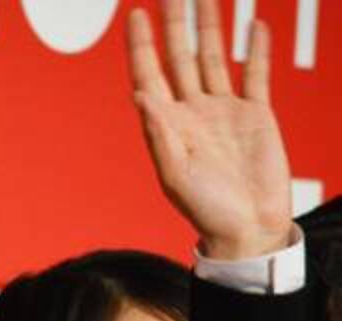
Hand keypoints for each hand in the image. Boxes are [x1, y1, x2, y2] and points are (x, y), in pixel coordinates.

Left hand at [127, 0, 291, 258]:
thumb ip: (159, 135)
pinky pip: (254, 75)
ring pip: (214, 59)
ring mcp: (223, 111)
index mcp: (168, 126)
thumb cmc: (206, 211)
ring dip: (211, 28)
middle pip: (180, 57)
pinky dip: (255, 51)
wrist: (247, 228)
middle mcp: (192, 113)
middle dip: (176, 25)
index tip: (135, 14)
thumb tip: (141, 96)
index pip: (150, 75)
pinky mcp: (255, 115)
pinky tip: (254, 25)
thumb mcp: (175, 175)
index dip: (142, 45)